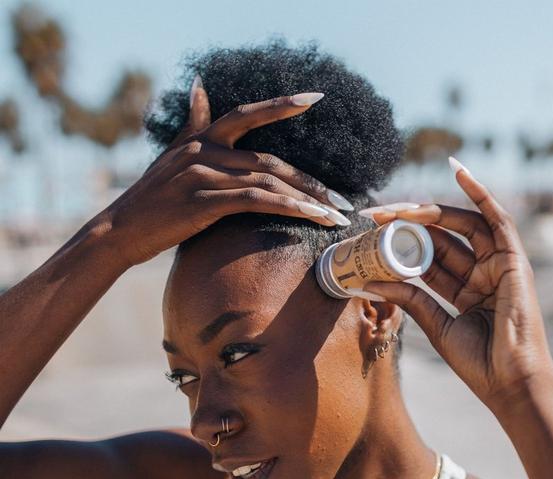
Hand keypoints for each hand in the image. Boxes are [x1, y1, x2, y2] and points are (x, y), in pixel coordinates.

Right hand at [102, 79, 350, 266]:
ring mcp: (204, 175)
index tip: (316, 97)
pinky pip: (255, 201)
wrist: (120, 230)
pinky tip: (310, 216)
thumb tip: (201, 86)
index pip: (247, 114)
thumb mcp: (171, 153)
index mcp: (202, 138)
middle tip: (343, 201)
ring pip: (268, 181)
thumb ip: (193, 123)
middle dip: (311, 182)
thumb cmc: (151, 198)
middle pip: (271, 160)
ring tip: (336, 217)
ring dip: (307, 200)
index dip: (282, 104)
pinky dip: (286, 207)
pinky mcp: (204, 202)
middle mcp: (205, 151)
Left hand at [360, 158, 552, 411]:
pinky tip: (459, 172)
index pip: (427, 258)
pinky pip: (498, 219)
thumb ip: (410, 299)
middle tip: (373, 215)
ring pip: (461, 226)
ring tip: (395, 208)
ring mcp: (499, 265)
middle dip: (406, 224)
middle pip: (440, 237)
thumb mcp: (436, 325)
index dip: (399, 245)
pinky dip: (481, 194)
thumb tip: (367, 282)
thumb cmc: (478, 362)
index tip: (368, 235)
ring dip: (428, 211)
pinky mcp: (515, 260)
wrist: (510, 383)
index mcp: (464, 291)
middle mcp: (481, 273)